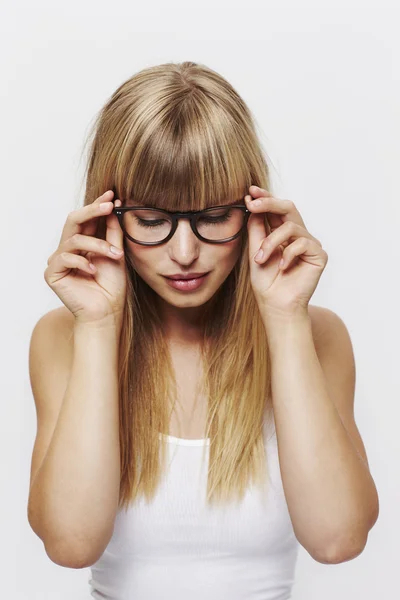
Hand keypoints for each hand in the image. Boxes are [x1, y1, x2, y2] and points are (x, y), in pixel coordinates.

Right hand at [44, 190, 126, 327]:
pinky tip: (94, 271)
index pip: (87, 218)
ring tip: (116, 256)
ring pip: (75, 239)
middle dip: (92, 211)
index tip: (112, 194)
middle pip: (74, 220)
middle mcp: (68, 248)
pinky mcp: (52, 273)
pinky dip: (83, 262)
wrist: (107, 312)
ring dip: (98, 245)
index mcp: (83, 243)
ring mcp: (59, 260)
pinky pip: (65, 258)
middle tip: (109, 206)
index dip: (97, 205)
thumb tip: (114, 206)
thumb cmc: (111, 286)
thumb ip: (113, 232)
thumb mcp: (116, 253)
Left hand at [245, 185, 327, 317]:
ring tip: (261, 259)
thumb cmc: (266, 282)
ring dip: (271, 242)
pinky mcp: (319, 255)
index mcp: (281, 232)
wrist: (276, 305)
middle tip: (252, 204)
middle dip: (269, 203)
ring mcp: (309, 244)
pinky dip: (288, 254)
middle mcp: (297, 235)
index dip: (265, 198)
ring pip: (290, 227)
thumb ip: (256, 228)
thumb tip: (253, 204)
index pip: (275, 209)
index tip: (250, 191)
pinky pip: (302, 243)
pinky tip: (282, 267)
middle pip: (288, 207)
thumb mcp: (255, 250)